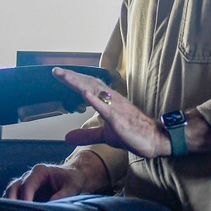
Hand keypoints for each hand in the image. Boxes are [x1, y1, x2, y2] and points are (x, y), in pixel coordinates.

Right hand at [4, 161, 88, 201]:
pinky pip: (12, 200)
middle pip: (13, 188)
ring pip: (10, 194)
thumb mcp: (72, 187)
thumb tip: (49, 205)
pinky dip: (12, 208)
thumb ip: (62, 195)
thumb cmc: (72, 180)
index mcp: (40, 171)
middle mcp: (28, 176)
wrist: (72, 177)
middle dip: (12, 203)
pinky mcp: (22, 193)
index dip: (25, 198)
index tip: (27, 210)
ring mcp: (24, 184)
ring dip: (10, 206)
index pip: (27, 185)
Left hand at [52, 67, 170, 158]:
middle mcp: (113, 100)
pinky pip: (106, 108)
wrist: (155, 139)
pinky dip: (95, 100)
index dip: (74, 80)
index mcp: (109, 101)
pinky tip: (85, 94)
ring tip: (65, 76)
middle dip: (72, 77)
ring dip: (80, 83)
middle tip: (55, 70)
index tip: (59, 73)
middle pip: (90, 84)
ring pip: (96, 92)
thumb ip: (87, 133)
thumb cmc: (133, 134)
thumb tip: (67, 137)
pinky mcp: (120, 119)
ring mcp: (116, 108)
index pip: (89, 86)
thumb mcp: (105, 135)